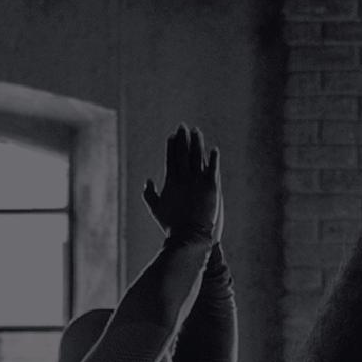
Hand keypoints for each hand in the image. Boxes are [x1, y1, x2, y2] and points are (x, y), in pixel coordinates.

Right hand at [143, 126, 222, 241]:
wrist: (189, 235)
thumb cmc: (171, 225)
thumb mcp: (155, 209)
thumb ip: (149, 194)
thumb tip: (147, 181)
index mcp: (171, 181)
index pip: (170, 158)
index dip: (171, 145)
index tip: (172, 135)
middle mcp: (184, 178)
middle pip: (183, 153)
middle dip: (183, 139)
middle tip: (183, 126)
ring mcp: (198, 182)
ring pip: (198, 157)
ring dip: (197, 143)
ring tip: (197, 131)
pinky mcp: (211, 187)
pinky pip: (212, 169)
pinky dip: (213, 158)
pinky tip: (214, 149)